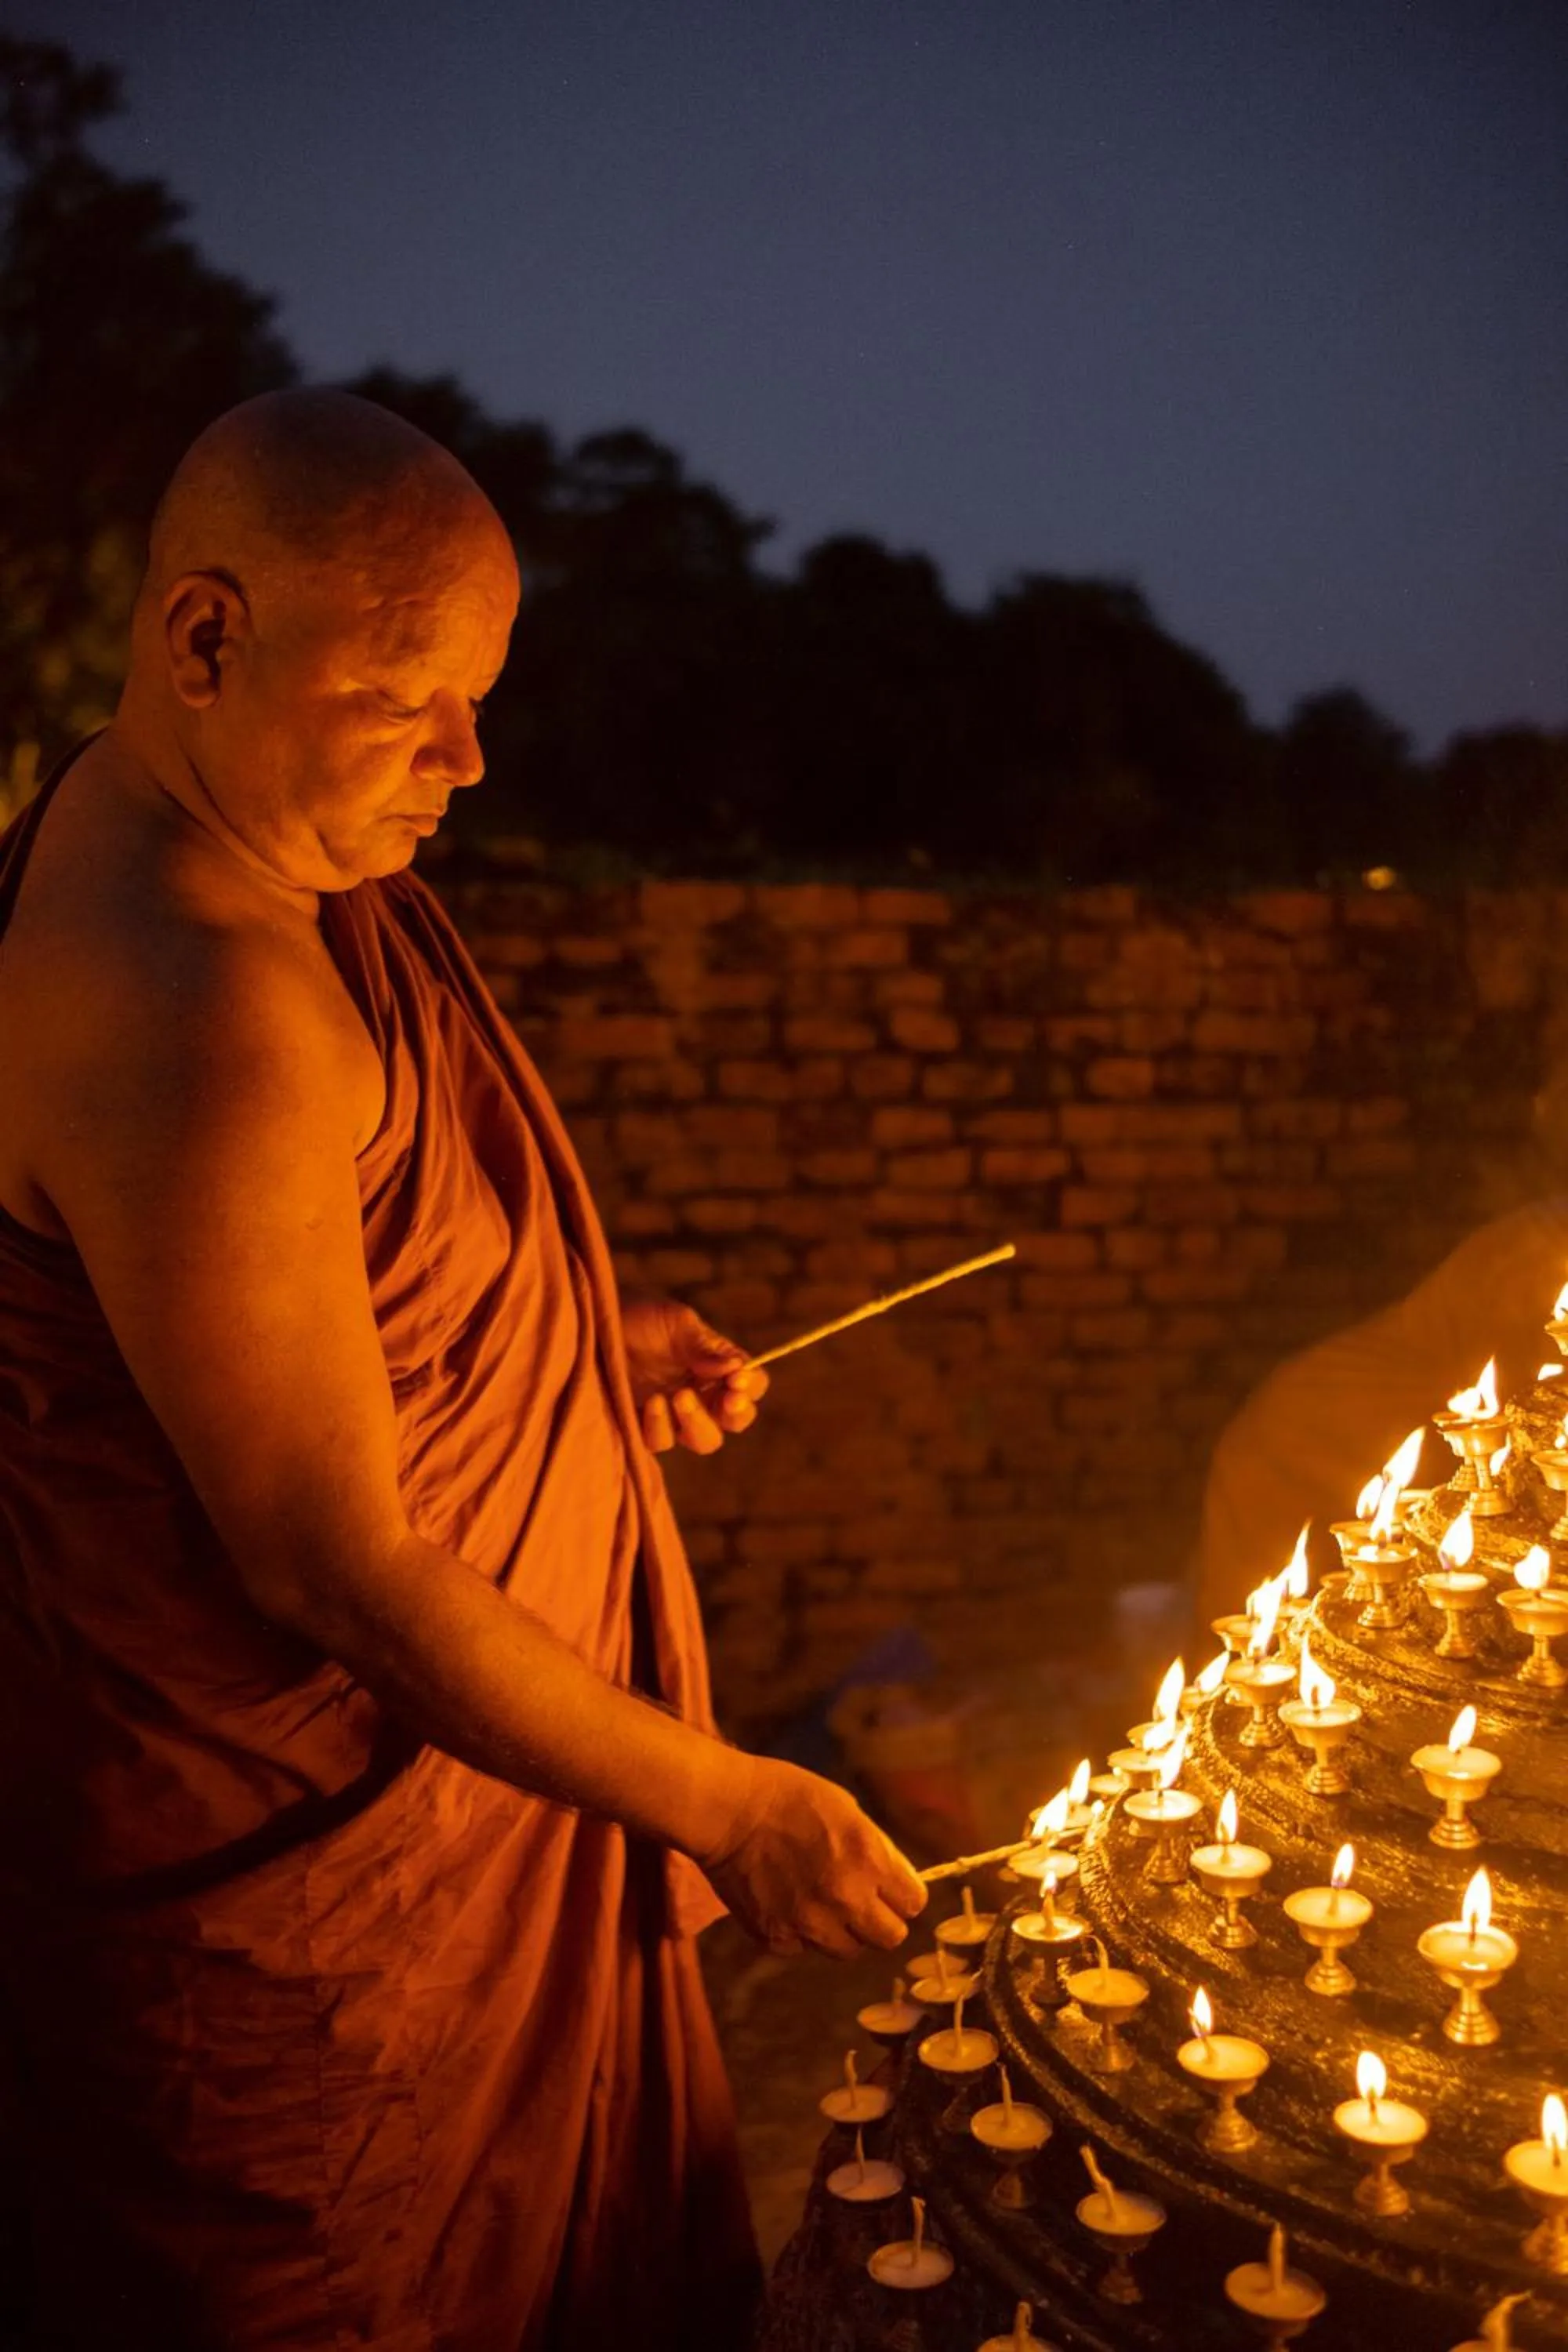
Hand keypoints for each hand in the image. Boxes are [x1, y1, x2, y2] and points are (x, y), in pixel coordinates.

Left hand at [621, 1296, 768, 1455]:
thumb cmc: (638, 1317)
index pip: (751, 1385)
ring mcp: (673, 1415)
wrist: (591, 1324)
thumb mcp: (675, 1322)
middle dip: (735, 1414)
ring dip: (697, 1421)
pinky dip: (661, 1427)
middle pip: (735, 1420)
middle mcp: (701, 1395)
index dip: (752, 1386)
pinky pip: (661, 1443)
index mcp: (717, 1368)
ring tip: (678, 1396)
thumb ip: (705, 1346)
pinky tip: (651, 1403)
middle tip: (727, 1399)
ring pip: (704, 1440)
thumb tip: (735, 1367)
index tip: (738, 1381)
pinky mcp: (641, 1428)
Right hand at [694, 1753, 926, 1957]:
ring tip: (821, 1901)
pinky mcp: (778, 1939)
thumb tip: (894, 1879)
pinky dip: (803, 1933)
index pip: (914, 1904)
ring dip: (843, 1931)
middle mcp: (846, 1899)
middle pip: (890, 1937)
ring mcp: (811, 1924)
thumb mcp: (847, 1809)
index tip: (890, 1888)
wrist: (728, 1811)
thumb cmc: (789, 1797)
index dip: (903, 1895)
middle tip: (861, 1901)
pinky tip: (788, 1903)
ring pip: (849, 1949)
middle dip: (880, 1920)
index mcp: (869, 1860)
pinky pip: (806, 1948)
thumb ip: (876, 1850)